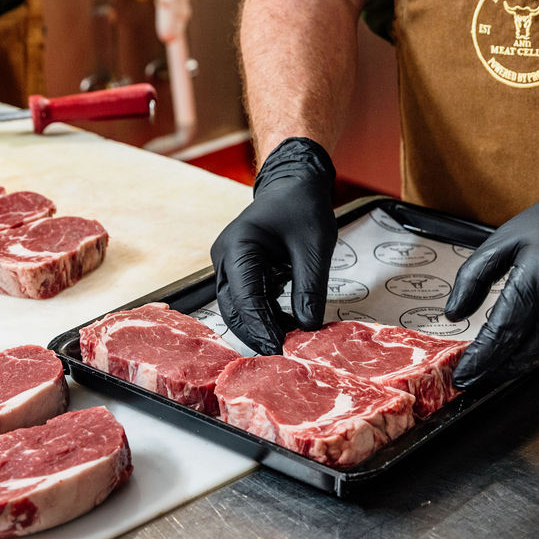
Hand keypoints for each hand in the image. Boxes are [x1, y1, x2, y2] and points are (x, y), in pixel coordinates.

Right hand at [210, 137, 336, 354]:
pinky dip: (263, 314)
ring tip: (290, 339)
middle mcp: (225, 258)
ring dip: (260, 325)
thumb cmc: (302, 206)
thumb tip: (308, 328)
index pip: (245, 298)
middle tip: (283, 354)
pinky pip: (245, 299)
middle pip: (232, 308)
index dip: (261, 327)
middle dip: (256, 333)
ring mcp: (228, 264)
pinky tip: (286, 322)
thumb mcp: (313, 246)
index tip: (281, 350)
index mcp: (238, 246)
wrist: (294, 183)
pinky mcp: (238, 270)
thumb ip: (309, 287)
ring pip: (236, 307)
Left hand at [445, 168, 538, 388]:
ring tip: (497, 362)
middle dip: (496, 369)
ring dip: (520, 361)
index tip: (462, 376)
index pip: (502, 333)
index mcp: (537, 278)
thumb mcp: (505, 239)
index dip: (480, 360)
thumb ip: (473, 276)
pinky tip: (532, 340)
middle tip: (475, 377)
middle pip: (525, 353)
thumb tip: (453, 313)